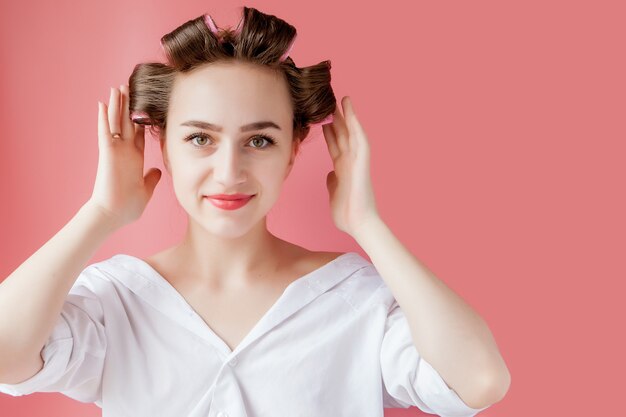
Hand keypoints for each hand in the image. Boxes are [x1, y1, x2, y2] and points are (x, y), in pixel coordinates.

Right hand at [88, 85, 161, 228]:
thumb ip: (151, 178)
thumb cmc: (127, 207)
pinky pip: (105, 132)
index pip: (137, 132)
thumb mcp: (146, 189)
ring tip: (117, 87)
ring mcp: (115, 151)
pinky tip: (102, 103)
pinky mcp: (107, 153)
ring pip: (116, 122)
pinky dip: (103, 118)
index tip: (142, 104)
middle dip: (128, 105)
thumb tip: (158, 170)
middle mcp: (125, 151)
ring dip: (117, 105)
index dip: (140, 118)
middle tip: (128, 86)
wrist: (113, 215)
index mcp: (135, 158)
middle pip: (126, 122)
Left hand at [322, 96, 379, 236]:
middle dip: (336, 119)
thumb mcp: (334, 193)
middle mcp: (350, 162)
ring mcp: (357, 161)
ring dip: (348, 116)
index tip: (322, 120)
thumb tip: (330, 174)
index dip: (329, 133)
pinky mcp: (362, 162)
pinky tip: (350, 110)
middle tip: (330, 102)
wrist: (358, 224)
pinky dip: (355, 124)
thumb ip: (333, 181)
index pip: (334, 146)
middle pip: (342, 135)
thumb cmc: (347, 215)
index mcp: (342, 169)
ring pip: (352, 133)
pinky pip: (359, 138)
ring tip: (343, 99)